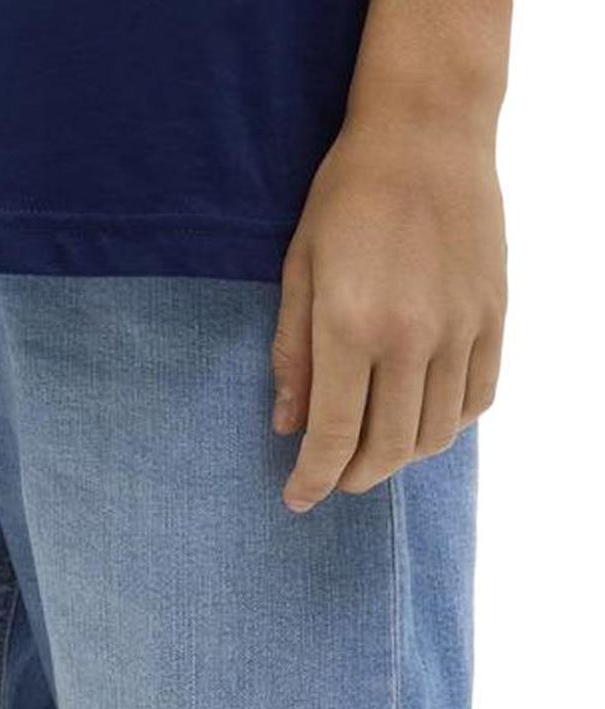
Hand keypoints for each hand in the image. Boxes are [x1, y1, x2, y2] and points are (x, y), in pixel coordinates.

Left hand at [272, 120, 505, 512]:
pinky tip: (420, 418)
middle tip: (332, 479)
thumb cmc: (346, 199)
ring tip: (372, 452)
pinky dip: (447, 426)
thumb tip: (288, 427)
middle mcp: (411, 338)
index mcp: (350, 328)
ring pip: (436, 433)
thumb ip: (291, 355)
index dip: (314, 479)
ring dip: (400, 459)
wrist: (427, 134)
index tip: (298, 500)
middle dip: (354, 477)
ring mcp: (461, 329)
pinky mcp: (494, 317)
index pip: (333, 435)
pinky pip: (478, 399)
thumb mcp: (298, 272)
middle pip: (388, 447)